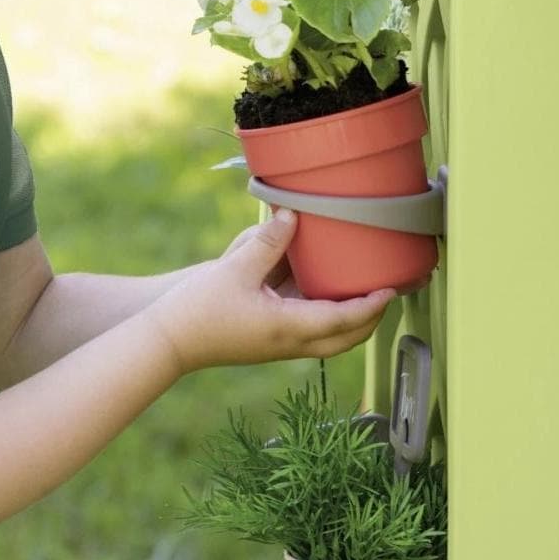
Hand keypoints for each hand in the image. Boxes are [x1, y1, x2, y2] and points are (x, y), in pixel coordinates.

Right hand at [143, 208, 394, 375]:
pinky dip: (324, 314)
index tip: (391, 290)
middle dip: (371, 320)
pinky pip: (308, 330)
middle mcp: (289, 342)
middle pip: (345, 340)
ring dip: (350, 320)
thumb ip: (267, 242)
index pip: (343, 320)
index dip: (371, 305)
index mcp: (287, 328)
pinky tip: (322, 290)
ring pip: (328, 338)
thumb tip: (293, 215)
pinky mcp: (267, 339)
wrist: (168, 340)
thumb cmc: (198, 310)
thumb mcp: (235, 269)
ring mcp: (278, 344)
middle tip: (387, 294)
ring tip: (364, 292)